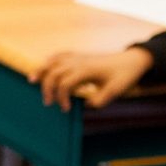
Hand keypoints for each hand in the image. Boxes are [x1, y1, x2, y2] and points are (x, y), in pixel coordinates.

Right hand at [32, 47, 151, 109]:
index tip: (66, 110)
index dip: (61, 98)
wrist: (134, 59)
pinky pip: (60, 55)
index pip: (64, 84)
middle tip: (48, 103)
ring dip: (41, 71)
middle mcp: (79, 62)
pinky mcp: (80, 55)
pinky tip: (44, 66)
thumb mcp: (116, 91)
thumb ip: (99, 101)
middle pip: (54, 73)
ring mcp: (78, 57)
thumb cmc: (125, 75)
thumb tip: (84, 106)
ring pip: (53, 62)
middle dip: (47, 89)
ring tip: (31, 80)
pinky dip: (50, 61)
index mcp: (86, 70)